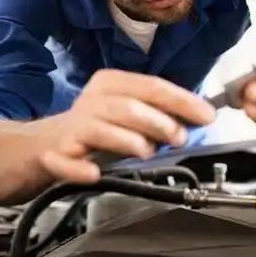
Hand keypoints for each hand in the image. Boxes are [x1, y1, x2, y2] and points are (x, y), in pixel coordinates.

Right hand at [38, 70, 215, 183]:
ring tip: (146, 151)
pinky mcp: (58, 154)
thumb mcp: (130, 111)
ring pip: (102, 129)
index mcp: (111, 83)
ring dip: (128, 141)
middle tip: (179, 138)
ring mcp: (75, 128)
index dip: (181, 101)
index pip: (150, 86)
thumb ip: (160, 112)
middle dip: (158, 122)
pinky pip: (68, 162)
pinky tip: (94, 173)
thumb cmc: (100, 127)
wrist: (48, 144)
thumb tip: (200, 117)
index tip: (207, 116)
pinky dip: (80, 168)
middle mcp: (92, 101)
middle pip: (127, 107)